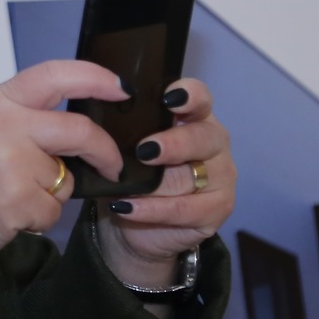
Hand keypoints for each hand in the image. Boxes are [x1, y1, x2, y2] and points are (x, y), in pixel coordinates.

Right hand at [0, 60, 126, 265]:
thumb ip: (28, 120)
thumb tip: (84, 125)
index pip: (56, 74)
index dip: (96, 77)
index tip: (121, 89)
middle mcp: (3, 124)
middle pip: (79, 129)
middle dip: (104, 152)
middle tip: (111, 166)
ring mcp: (9, 161)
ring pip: (67, 177)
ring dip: (53, 194)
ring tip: (15, 196)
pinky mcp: (15, 199)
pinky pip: (54, 211)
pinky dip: (40, 220)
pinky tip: (11, 216)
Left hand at [95, 79, 235, 287]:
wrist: (135, 223)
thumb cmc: (133, 172)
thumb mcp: (126, 146)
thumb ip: (125, 130)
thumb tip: (97, 120)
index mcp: (194, 116)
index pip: (200, 97)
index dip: (189, 95)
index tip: (167, 98)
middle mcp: (213, 141)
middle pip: (203, 137)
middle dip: (174, 143)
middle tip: (145, 150)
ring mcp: (221, 177)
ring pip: (193, 176)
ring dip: (157, 183)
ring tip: (127, 186)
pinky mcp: (217, 209)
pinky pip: (186, 209)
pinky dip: (154, 209)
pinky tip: (128, 207)